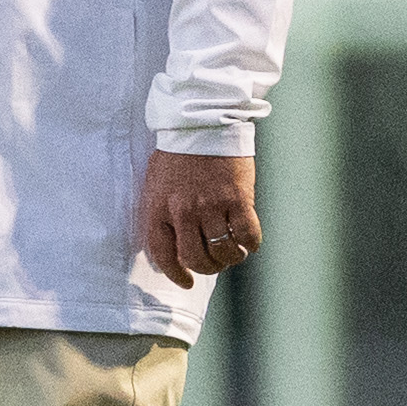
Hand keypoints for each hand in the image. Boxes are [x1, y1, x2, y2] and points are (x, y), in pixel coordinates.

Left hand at [136, 149, 258, 283]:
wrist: (203, 123)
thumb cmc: (177, 155)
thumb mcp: (157, 185)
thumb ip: (162, 214)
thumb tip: (173, 248)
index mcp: (158, 208)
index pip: (163, 254)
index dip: (176, 274)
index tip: (187, 282)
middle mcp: (183, 211)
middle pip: (196, 259)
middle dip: (208, 268)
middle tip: (215, 263)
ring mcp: (211, 205)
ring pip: (223, 252)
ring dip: (231, 258)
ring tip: (233, 252)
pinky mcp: (238, 198)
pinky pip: (247, 235)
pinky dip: (249, 244)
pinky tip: (248, 241)